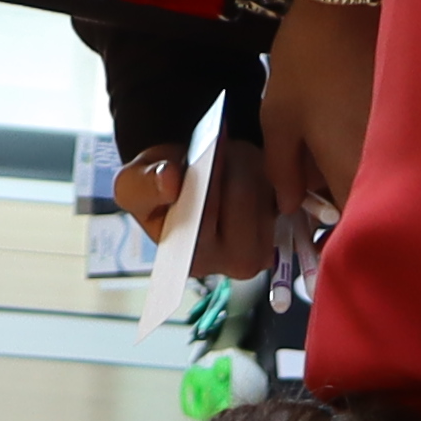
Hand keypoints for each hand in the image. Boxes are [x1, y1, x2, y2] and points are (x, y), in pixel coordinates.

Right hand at [108, 139, 284, 282]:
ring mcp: (266, 246)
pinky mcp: (287, 224)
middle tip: (210, 158)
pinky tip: (246, 171)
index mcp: (194, 260)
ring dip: (246, 164)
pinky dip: (264, 169)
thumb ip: (142, 186)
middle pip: (242, 197)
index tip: (195, 164)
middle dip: (225, 166)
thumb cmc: (160, 190)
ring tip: (225, 164)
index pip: (208, 222)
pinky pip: (284, 184)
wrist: (188, 183)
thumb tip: (169, 182)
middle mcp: (234, 263)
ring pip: (264, 185)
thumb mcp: (133, 185)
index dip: (206, 187)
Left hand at [251, 0, 379, 238]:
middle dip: (340, 204)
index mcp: (353, 170)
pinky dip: (363, 148)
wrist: (349, 0)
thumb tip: (290, 205)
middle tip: (310, 187)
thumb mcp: (278, 116)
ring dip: (352, 173)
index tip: (314, 237)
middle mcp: (387, 162)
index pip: (353, 229)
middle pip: (369, 205)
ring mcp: (401, 139)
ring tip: (322, 150)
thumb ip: (282, 169)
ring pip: (377, 176)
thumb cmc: (307, 60)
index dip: (334, 240)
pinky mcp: (408, 117)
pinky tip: (342, 126)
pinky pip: (386, 149)